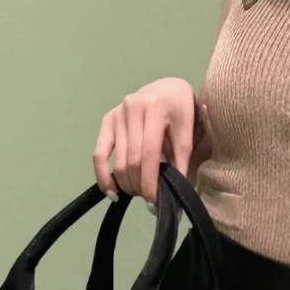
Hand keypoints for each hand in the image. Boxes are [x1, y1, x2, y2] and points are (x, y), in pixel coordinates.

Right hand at [93, 77, 208, 205]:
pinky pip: (100, 152)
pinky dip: (103, 174)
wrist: (169, 88)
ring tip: (137, 193)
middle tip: (148, 199)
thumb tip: (175, 193)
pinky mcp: (108, 119)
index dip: (149, 181)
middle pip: (132, 159)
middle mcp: (134, 108)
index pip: (150, 154)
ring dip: (126, 183)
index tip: (153, 201)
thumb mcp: (189, 132)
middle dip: (139, 185)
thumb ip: (182, 161)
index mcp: (157, 108)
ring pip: (118, 160)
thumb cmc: (183, 111)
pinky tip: (111, 190)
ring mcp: (118, 113)